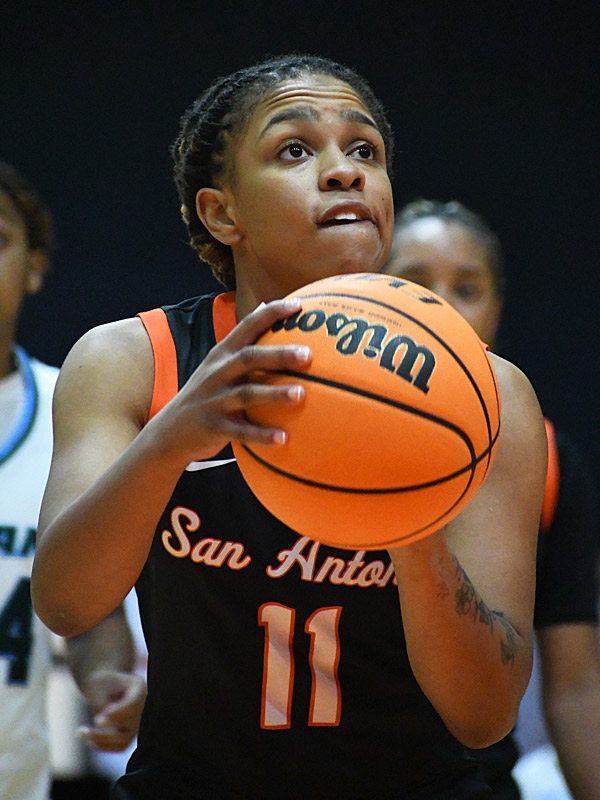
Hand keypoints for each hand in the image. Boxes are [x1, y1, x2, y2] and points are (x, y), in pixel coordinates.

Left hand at [78, 669, 146, 751]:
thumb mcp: (99, 685)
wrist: (104, 686)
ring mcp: (138, 722)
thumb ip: (102, 702)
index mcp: (140, 687)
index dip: (117, 714)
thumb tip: (102, 723)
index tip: (97, 720)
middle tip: (84, 730)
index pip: (134, 704)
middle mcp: (143, 706)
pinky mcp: (130, 734)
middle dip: (106, 729)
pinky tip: (88, 739)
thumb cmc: (101, 683)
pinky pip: (120, 747)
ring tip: (83, 734)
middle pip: (130, 724)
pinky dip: (103, 745)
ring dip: (102, 741)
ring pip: (124, 740)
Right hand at [155, 297, 311, 463]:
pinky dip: (262, 435)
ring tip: (301, 394)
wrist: (170, 431)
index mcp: (222, 354)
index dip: (272, 313)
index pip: (247, 326)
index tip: (299, 305)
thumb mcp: (217, 364)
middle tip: (308, 355)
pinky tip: (284, 438)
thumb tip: (264, 304)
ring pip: (247, 394)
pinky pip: (241, 432)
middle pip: (249, 358)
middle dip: (279, 355)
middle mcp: (217, 373)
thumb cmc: (207, 393)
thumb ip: (241, 341)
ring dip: (275, 394)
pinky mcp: (213, 427)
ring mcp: (214, 400)